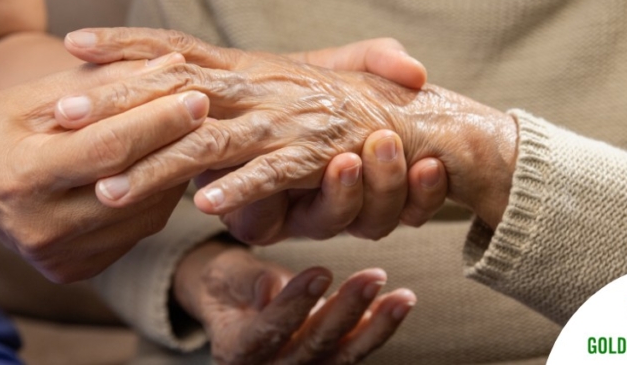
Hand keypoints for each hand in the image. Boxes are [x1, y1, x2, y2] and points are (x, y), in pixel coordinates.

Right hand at [0, 54, 206, 282]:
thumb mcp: (39, 95)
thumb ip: (106, 83)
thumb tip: (173, 65)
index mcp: (23, 177)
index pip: (108, 149)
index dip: (158, 121)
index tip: (197, 93)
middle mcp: (40, 227)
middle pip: (133, 185)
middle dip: (177, 143)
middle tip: (209, 109)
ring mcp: (58, 256)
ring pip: (144, 214)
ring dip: (173, 172)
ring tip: (187, 135)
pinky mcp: (73, 270)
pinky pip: (135, 232)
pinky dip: (155, 198)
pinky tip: (161, 168)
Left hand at [64, 28, 517, 228]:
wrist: (416, 122)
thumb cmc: (337, 107)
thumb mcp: (277, 86)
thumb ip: (231, 85)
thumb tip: (171, 81)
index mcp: (246, 68)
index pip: (176, 49)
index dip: (126, 44)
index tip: (73, 41)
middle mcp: (260, 87)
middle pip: (176, 91)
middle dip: (118, 101)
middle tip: (62, 112)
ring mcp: (286, 120)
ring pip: (211, 141)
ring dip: (159, 165)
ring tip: (110, 187)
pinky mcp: (318, 156)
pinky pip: (274, 173)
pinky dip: (243, 189)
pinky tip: (206, 206)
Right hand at [173, 241, 414, 364]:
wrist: (234, 306)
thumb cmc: (227, 285)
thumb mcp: (224, 276)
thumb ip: (246, 282)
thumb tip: (271, 286)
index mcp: (236, 350)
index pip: (268, 331)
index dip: (295, 304)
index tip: (321, 271)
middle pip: (312, 346)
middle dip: (346, 311)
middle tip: (374, 276)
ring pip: (342, 355)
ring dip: (376, 326)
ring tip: (402, 297)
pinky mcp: (324, 363)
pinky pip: (353, 351)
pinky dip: (377, 329)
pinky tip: (398, 305)